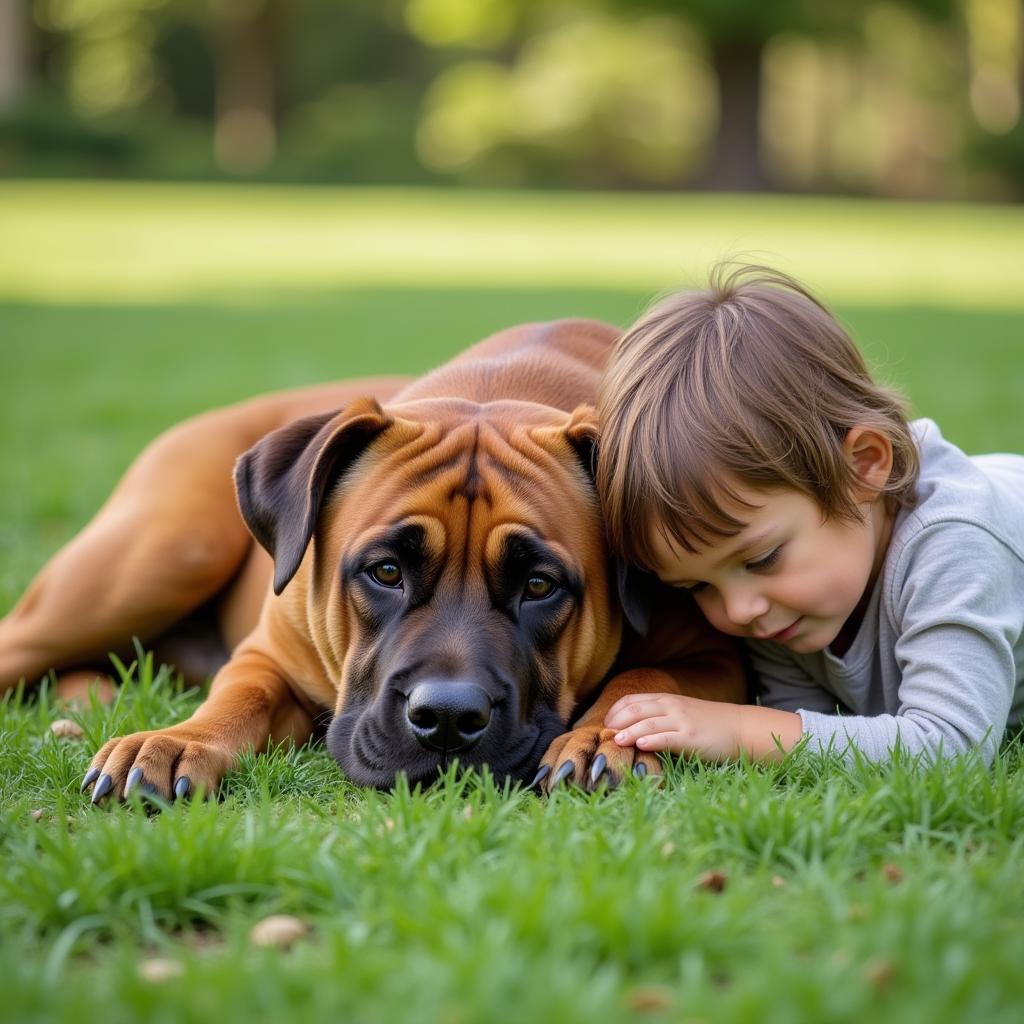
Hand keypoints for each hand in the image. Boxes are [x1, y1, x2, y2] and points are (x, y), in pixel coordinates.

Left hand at [604, 693, 801, 761]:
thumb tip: (633, 728)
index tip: (605, 721)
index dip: (616, 709)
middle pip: (636, 709)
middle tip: (603, 733)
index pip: (633, 699)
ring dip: (629, 731)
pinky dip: (651, 740)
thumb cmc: (709, 725)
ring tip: (615, 739)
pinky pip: (667, 738)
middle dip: (617, 720)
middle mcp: (671, 707)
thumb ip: (660, 717)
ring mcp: (681, 722)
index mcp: (667, 700)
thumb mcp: (682, 714)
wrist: (740, 729)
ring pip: (648, 723)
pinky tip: (640, 746)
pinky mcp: (691, 738)